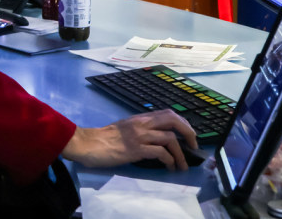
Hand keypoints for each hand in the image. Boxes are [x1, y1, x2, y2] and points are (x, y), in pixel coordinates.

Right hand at [61, 110, 197, 170]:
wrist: (88, 144)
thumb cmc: (104, 138)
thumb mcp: (125, 127)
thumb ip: (140, 128)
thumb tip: (157, 136)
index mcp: (140, 118)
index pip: (168, 114)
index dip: (183, 123)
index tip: (188, 134)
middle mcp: (142, 124)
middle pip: (173, 121)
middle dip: (188, 133)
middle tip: (193, 146)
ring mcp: (139, 136)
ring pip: (170, 139)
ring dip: (180, 154)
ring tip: (182, 165)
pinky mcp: (136, 150)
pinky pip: (160, 153)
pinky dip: (169, 161)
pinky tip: (169, 167)